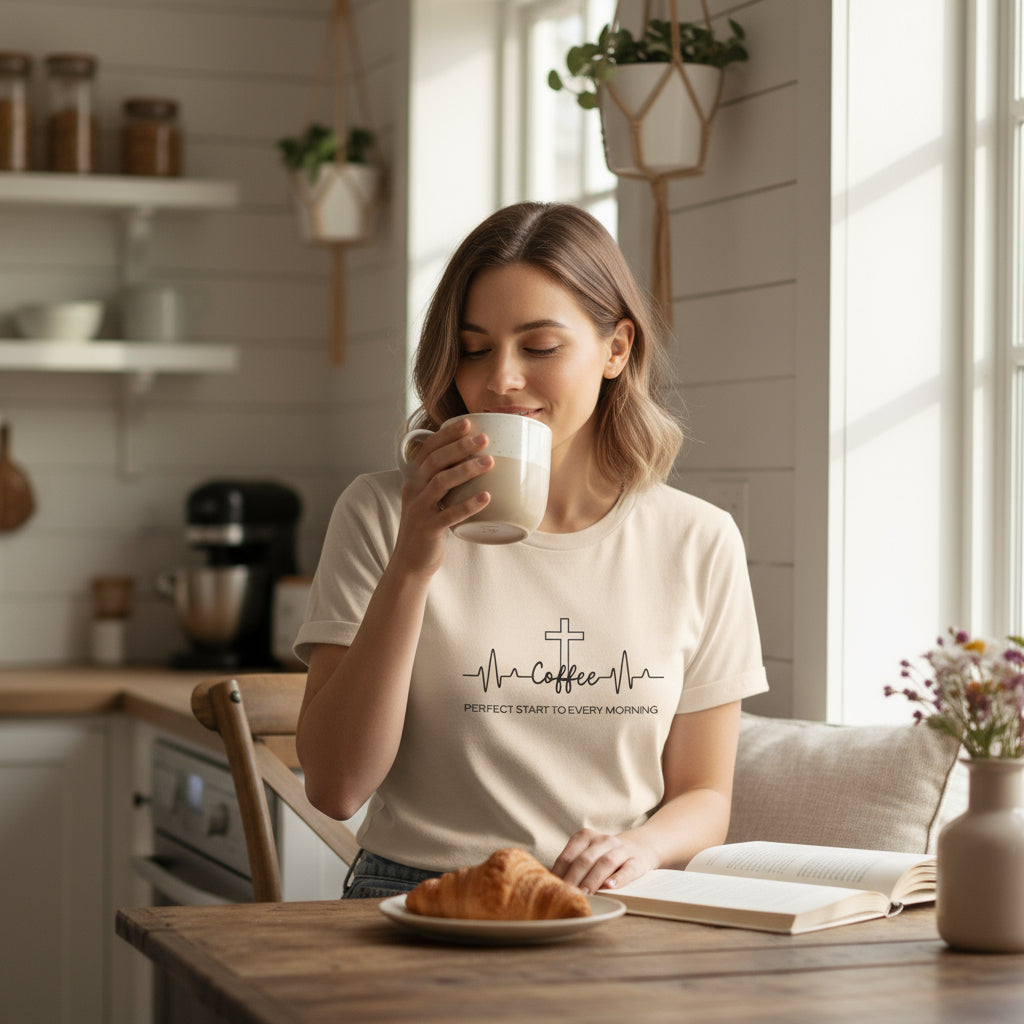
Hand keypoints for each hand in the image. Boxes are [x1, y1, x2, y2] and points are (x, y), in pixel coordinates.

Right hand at [392, 418, 492, 574]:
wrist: (410, 562)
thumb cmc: (427, 527)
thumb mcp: (430, 500)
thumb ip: (444, 482)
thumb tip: (476, 462)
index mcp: (414, 480)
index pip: (427, 449)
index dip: (446, 434)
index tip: (467, 422)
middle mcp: (414, 491)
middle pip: (435, 461)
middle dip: (459, 446)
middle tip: (484, 438)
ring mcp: (419, 510)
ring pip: (441, 482)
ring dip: (466, 469)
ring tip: (489, 461)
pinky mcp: (428, 529)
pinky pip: (450, 514)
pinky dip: (469, 504)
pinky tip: (487, 497)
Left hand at [550, 828, 658, 893]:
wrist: (641, 846)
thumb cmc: (605, 855)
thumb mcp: (589, 853)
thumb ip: (573, 866)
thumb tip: (551, 887)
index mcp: (586, 836)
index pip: (568, 856)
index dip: (559, 874)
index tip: (552, 890)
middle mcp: (603, 840)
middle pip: (584, 860)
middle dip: (573, 879)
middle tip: (566, 896)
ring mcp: (621, 850)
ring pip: (604, 863)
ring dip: (592, 880)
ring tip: (584, 894)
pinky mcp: (637, 861)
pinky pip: (628, 869)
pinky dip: (618, 878)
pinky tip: (609, 886)